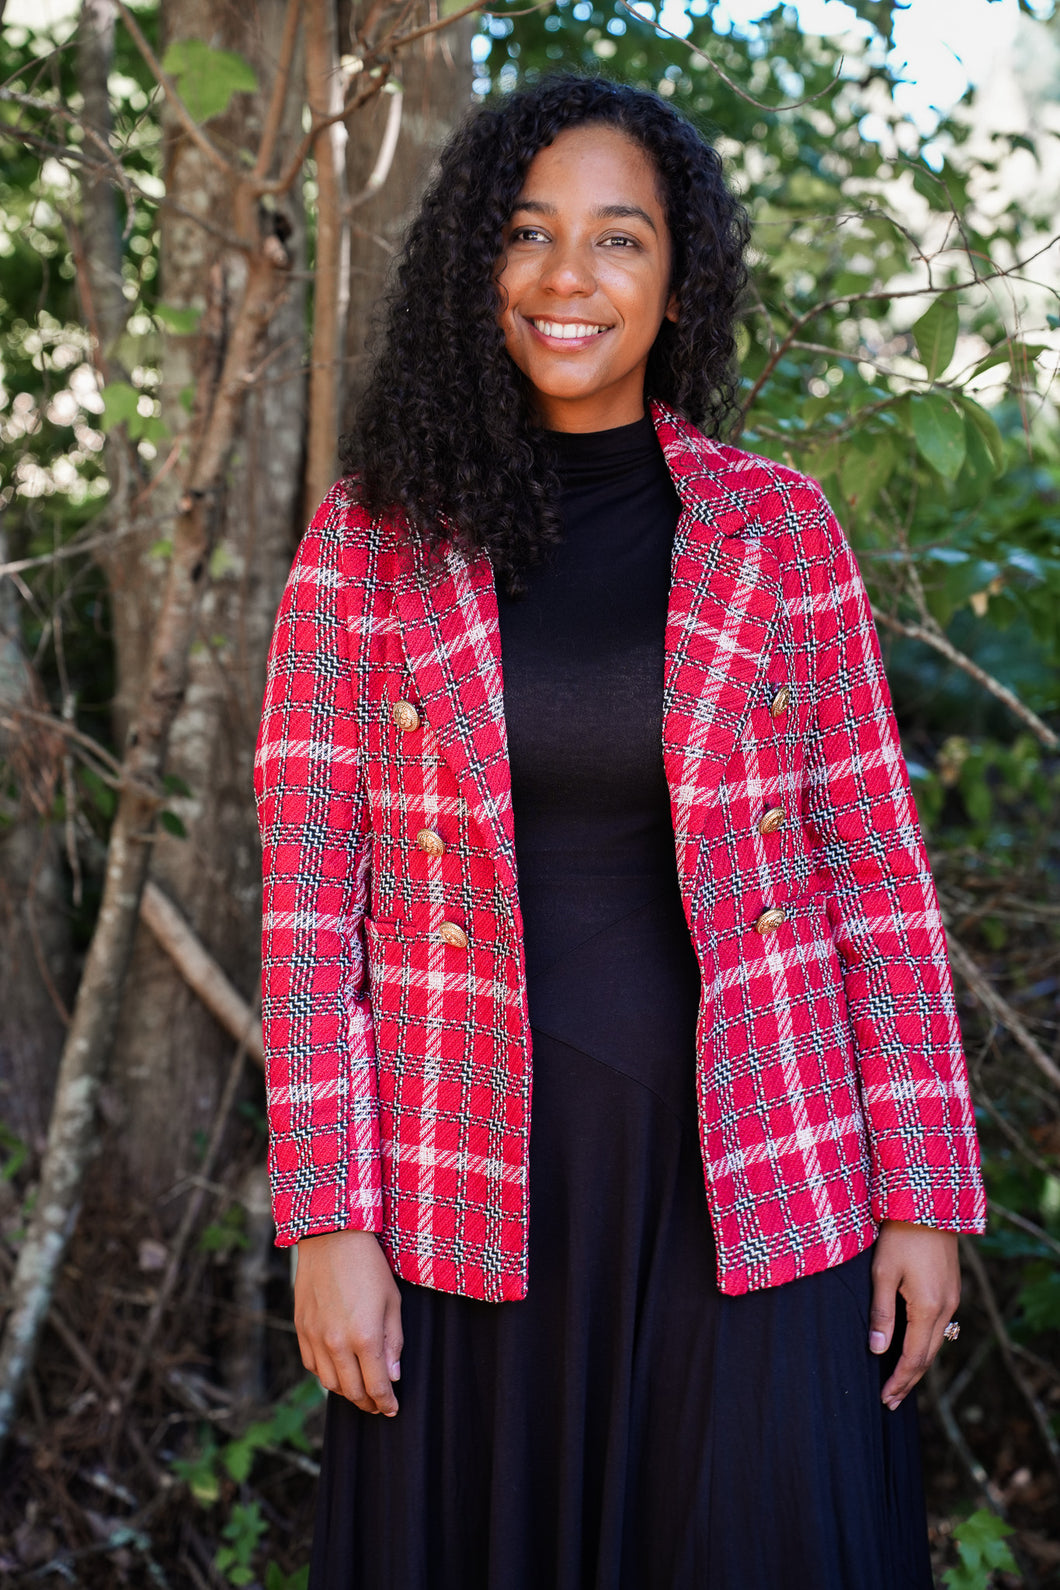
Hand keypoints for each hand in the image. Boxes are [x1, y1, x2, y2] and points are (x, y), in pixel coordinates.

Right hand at [294, 1229, 402, 1414]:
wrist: (332, 1237)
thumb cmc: (369, 1266)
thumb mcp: (392, 1301)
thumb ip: (393, 1342)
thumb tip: (392, 1376)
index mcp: (365, 1337)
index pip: (376, 1386)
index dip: (386, 1403)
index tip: (392, 1409)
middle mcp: (337, 1343)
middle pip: (351, 1391)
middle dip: (367, 1403)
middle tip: (378, 1404)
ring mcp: (315, 1337)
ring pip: (329, 1383)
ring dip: (346, 1392)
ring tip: (359, 1390)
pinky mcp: (301, 1328)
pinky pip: (312, 1365)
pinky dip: (325, 1374)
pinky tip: (337, 1370)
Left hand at [869, 1220, 959, 1410]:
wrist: (928, 1205)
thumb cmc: (899, 1236)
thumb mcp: (882, 1273)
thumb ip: (881, 1313)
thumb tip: (877, 1351)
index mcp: (928, 1307)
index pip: (914, 1357)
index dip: (900, 1380)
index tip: (885, 1399)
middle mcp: (946, 1308)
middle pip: (928, 1356)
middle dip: (909, 1380)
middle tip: (891, 1401)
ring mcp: (952, 1298)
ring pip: (936, 1342)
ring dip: (918, 1364)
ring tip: (901, 1382)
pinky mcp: (952, 1289)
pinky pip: (940, 1327)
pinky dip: (926, 1344)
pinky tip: (914, 1348)